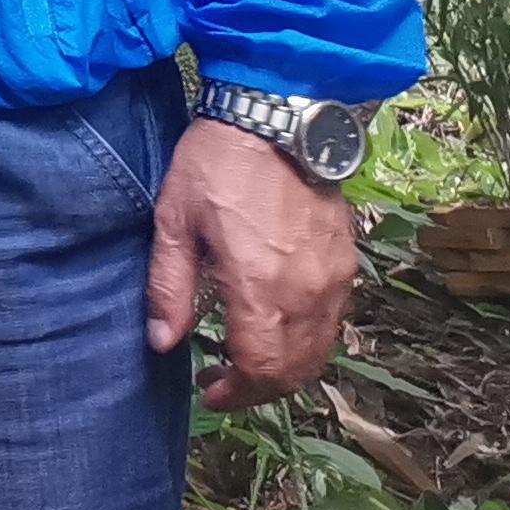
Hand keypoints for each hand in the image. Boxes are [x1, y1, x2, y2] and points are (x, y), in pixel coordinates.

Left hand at [146, 115, 359, 407]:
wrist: (278, 117)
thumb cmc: (217, 164)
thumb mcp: (174, 221)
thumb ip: (168, 287)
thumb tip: (162, 342)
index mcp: (261, 286)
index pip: (260, 368)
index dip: (236, 392)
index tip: (210, 390)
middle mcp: (307, 293)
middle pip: (295, 370)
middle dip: (260, 388)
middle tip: (224, 382)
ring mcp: (334, 279)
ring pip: (320, 350)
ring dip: (286, 368)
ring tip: (247, 360)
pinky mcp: (347, 263)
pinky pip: (333, 322)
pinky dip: (308, 340)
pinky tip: (276, 326)